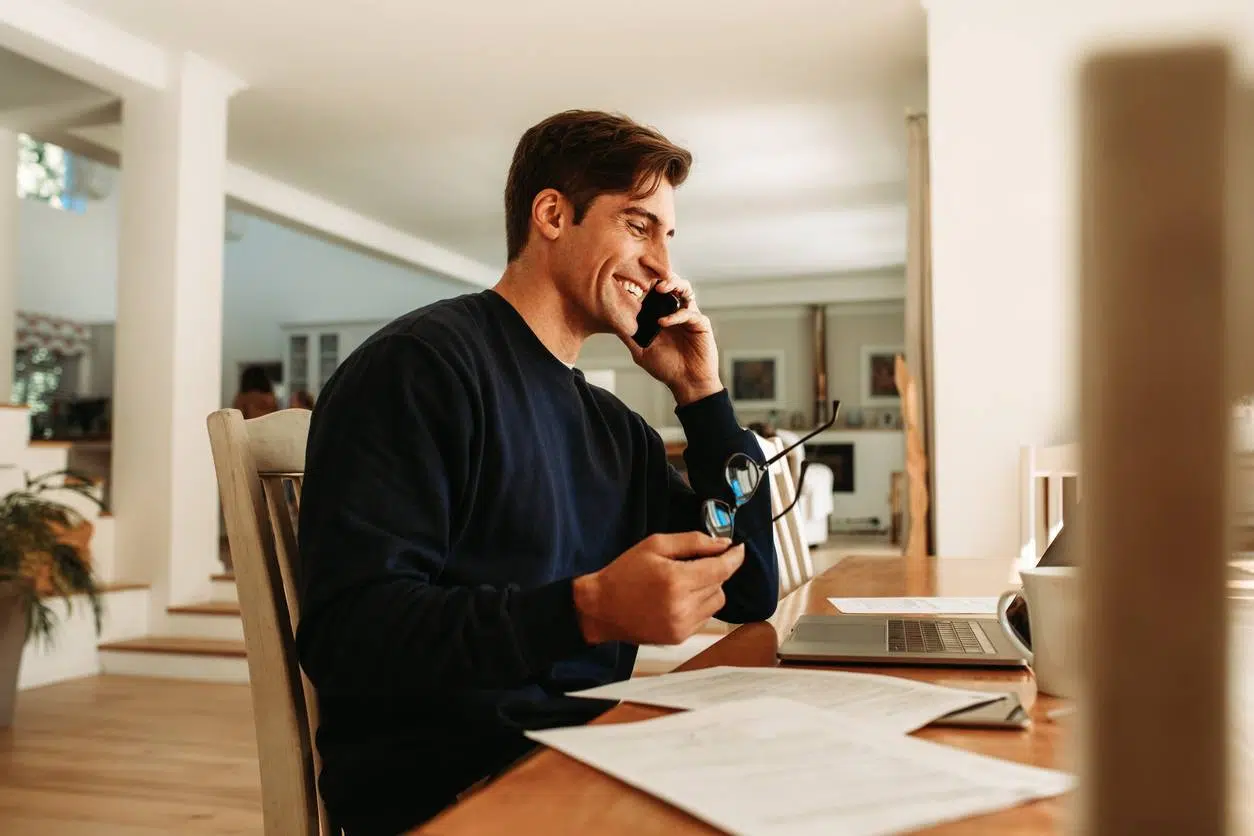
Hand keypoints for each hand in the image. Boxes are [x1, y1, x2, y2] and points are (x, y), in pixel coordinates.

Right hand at [572, 532, 745, 644]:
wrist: (600, 608)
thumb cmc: (625, 572)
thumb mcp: (655, 545)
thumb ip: (693, 542)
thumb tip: (724, 544)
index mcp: (676, 580)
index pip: (721, 569)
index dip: (734, 557)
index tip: (739, 548)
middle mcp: (683, 606)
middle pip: (720, 584)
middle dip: (714, 570)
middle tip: (693, 562)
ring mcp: (682, 626)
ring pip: (717, 602)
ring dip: (709, 588)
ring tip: (685, 582)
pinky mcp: (680, 638)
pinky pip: (705, 617)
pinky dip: (699, 604)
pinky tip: (678, 598)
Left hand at [622, 273, 721, 405]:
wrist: (687, 382)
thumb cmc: (666, 367)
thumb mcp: (641, 351)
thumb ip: (628, 336)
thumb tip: (611, 321)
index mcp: (661, 314)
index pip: (654, 290)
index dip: (645, 282)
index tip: (631, 278)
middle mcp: (675, 310)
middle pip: (670, 283)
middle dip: (660, 276)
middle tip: (649, 278)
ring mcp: (689, 315)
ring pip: (685, 289)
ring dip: (673, 284)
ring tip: (660, 289)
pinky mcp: (700, 323)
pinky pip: (689, 312)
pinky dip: (675, 315)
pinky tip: (663, 322)